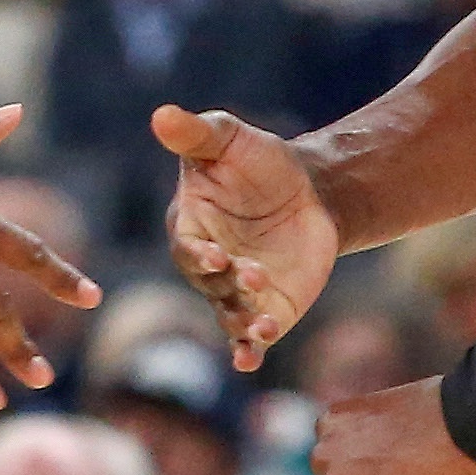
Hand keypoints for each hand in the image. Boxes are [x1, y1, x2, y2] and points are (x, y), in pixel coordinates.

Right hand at [155, 109, 334, 371]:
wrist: (313, 191)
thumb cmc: (260, 161)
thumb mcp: (229, 139)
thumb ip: (196, 134)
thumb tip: (161, 114)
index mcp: (190, 227)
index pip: (186, 248)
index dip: (199, 255)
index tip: (218, 256)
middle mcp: (209, 266)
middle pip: (210, 286)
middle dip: (229, 284)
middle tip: (251, 274)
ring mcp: (236, 292)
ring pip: (228, 316)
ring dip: (240, 322)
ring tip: (259, 325)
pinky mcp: (266, 310)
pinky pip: (250, 337)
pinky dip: (247, 351)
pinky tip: (249, 360)